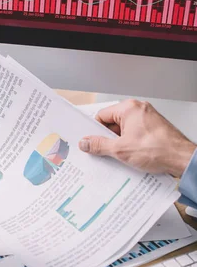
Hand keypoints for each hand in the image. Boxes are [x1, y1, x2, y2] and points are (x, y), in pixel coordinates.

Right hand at [78, 99, 194, 177]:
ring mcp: (146, 119)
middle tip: (107, 151)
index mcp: (129, 108)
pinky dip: (130, 145)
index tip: (92, 142)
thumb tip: (86, 142)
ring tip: (123, 155)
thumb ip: (99, 145)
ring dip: (120, 144)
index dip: (95, 131)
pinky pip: (134, 135)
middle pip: (112, 123)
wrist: (181, 158)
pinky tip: (131, 156)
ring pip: (124, 131)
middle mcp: (139, 110)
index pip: (102, 116)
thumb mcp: (120, 149)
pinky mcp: (152, 129)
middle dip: (108, 139)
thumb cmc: (158, 149)